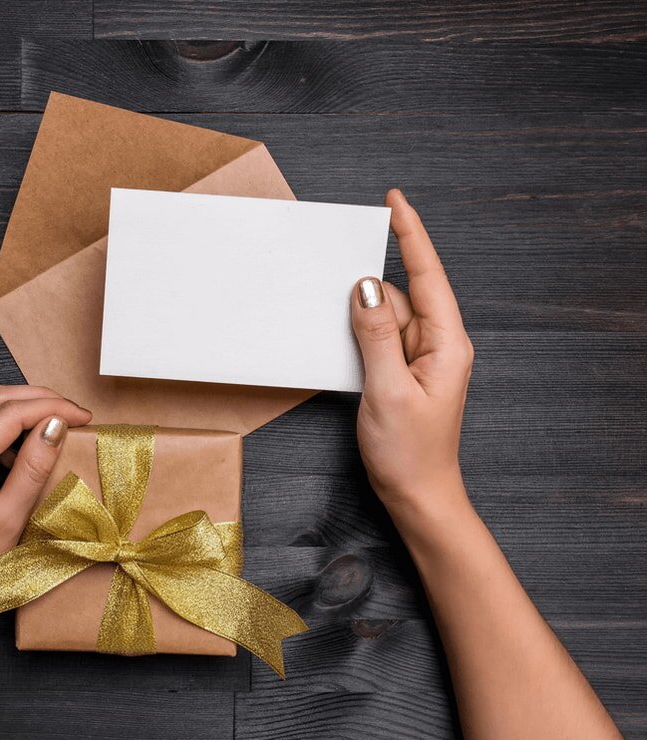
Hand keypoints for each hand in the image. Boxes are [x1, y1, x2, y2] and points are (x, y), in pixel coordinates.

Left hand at [0, 385, 91, 652]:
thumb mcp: (8, 523)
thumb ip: (33, 467)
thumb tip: (56, 425)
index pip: (10, 412)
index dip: (52, 407)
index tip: (81, 415)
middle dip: (35, 398)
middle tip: (69, 412)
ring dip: (10, 403)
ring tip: (43, 423)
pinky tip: (7, 440)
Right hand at [350, 189, 473, 509]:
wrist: (417, 495)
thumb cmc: (410, 452)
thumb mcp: (387, 390)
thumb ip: (375, 335)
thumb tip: (366, 288)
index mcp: (446, 344)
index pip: (429, 275)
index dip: (411, 235)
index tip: (395, 202)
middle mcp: (437, 345)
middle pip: (405, 293)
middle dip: (373, 280)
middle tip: (338, 262)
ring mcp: (420, 359)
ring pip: (388, 316)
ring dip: (363, 312)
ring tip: (334, 316)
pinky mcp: (403, 372)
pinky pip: (380, 338)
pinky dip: (361, 332)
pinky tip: (342, 336)